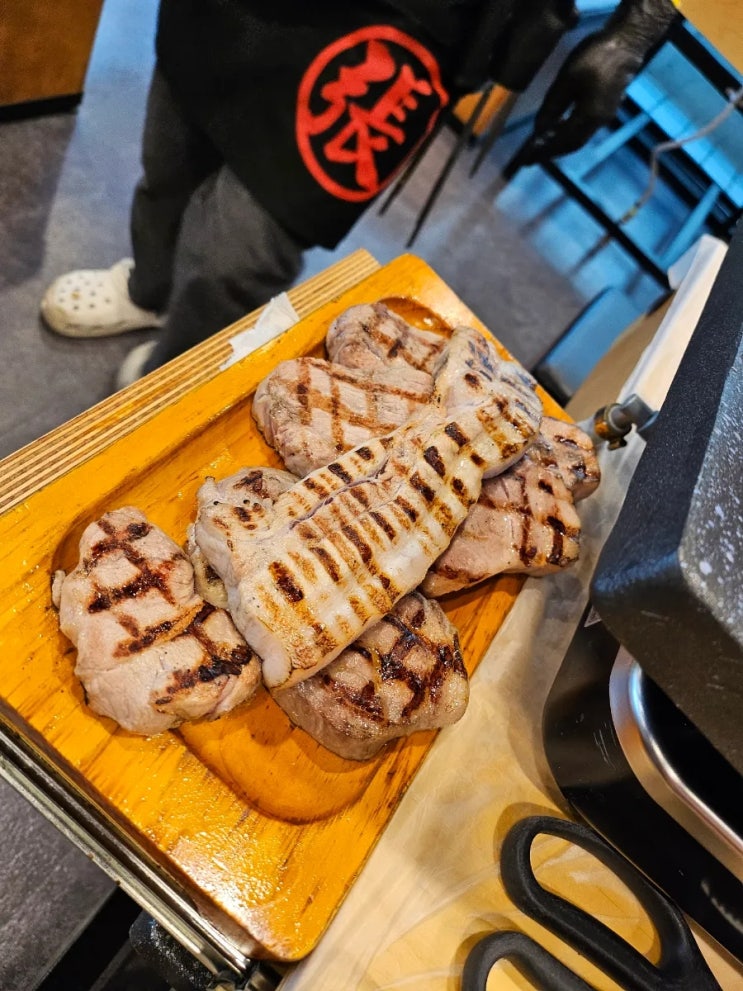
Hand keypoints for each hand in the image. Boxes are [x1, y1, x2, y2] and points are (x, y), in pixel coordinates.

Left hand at [516, 0, 678, 163]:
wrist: (625, 43)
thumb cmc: (594, 58)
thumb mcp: (566, 81)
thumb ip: (552, 107)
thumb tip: (539, 129)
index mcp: (588, 117)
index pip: (562, 142)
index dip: (544, 152)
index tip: (527, 159)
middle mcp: (598, 122)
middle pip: (572, 144)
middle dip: (551, 151)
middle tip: (531, 156)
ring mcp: (604, 116)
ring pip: (579, 137)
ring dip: (560, 142)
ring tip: (542, 144)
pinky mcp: (606, 108)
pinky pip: (584, 128)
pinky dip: (569, 132)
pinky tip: (558, 127)